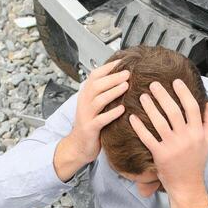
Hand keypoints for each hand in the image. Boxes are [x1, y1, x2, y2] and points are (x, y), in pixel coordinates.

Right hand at [53, 59, 129, 181]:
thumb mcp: (96, 105)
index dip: (108, 67)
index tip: (122, 62)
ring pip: (98, 100)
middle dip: (113, 77)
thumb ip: (105, 92)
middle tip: (128, 73)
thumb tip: (122, 78)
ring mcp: (86, 115)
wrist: (79, 146)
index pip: (94, 75)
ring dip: (113, 92)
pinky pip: (100, 119)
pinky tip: (122, 109)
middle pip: (97, 85)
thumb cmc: (92, 124)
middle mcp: (84, 102)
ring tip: (126, 86)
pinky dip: (112, 114)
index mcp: (86, 94)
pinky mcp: (90, 128)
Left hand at [131, 79, 207, 207]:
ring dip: (150, 107)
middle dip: (163, 95)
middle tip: (154, 84)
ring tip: (143, 97)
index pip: (191, 107)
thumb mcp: (207, 141)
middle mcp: (186, 138)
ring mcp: (173, 147)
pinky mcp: (160, 156)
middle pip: (174, 111)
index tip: (175, 82)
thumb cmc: (196, 163)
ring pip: (160, 122)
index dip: (183, 92)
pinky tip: (132, 117)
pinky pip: (148, 138)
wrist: (187, 185)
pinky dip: (139, 127)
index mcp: (198, 132)